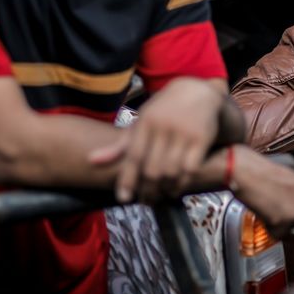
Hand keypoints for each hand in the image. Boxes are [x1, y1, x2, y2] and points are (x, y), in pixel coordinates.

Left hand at [89, 78, 224, 202]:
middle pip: (152, 169)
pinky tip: (175, 189)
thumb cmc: (163, 110)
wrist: (196, 92)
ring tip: (159, 197)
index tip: (123, 198)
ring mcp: (184, 133)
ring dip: (164, 189)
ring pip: (171, 172)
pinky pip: (190, 169)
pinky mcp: (201, 139)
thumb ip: (120, 145)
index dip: (127, 179)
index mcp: (146, 122)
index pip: (133, 156)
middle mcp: (164, 127)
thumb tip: (91, 161)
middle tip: (145, 200)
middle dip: (147, 190)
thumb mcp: (141, 122)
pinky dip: (181, 184)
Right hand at [231, 147, 293, 238]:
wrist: (244, 172)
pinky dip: (270, 230)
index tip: (292, 225)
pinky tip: (263, 215)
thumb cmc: (257, 173)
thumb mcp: (285, 180)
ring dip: (282, 231)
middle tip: (278, 224)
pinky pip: (279, 236)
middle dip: (293, 229)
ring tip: (269, 217)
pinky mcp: (286, 220)